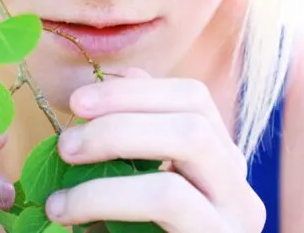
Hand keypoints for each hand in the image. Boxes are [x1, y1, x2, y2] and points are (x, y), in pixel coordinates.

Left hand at [45, 68, 265, 232]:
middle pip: (194, 116)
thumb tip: (109, 85)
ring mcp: (235, 219)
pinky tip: (68, 213)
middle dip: (123, 112)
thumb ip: (131, 147)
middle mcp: (239, 188)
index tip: (78, 100)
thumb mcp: (131, 195)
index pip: (193, 99)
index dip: (134, 90)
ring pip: (190, 142)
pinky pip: (168, 197)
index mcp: (219, 166)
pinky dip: (108, 194)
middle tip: (66, 136)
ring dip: (117, 142)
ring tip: (64, 166)